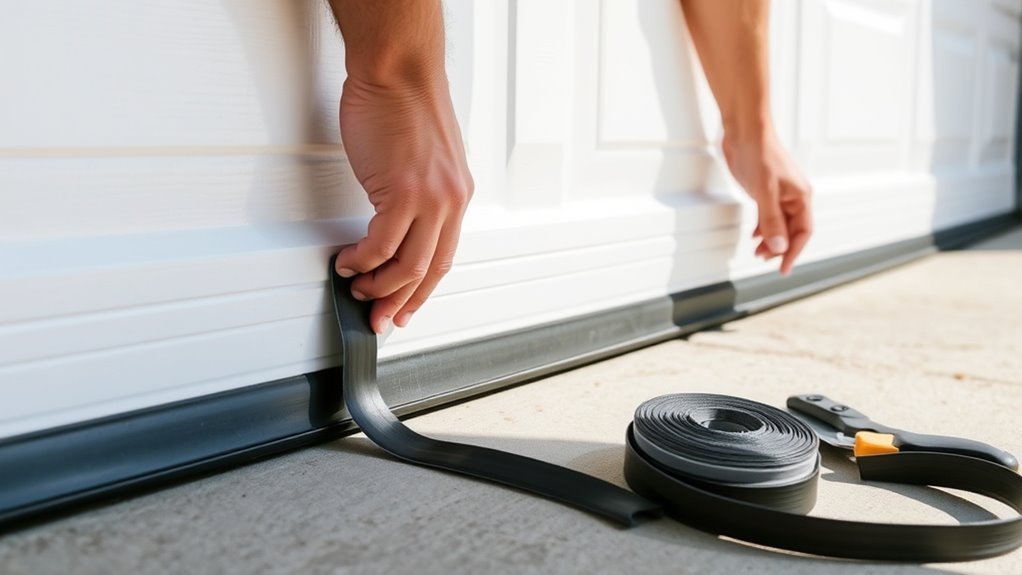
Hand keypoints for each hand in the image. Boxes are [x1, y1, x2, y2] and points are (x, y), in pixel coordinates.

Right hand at [334, 73, 472, 333]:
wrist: (398, 71)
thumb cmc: (404, 104)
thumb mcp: (425, 159)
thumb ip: (420, 194)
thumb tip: (397, 225)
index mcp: (456, 195)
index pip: (443, 258)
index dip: (421, 291)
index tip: (404, 309)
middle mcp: (450, 201)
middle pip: (428, 270)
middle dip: (399, 301)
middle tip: (378, 317)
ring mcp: (430, 198)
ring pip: (407, 265)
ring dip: (378, 284)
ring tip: (357, 286)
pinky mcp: (405, 192)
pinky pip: (382, 244)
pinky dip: (363, 260)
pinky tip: (349, 261)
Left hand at [722, 127, 812, 274]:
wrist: (745, 131)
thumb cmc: (759, 155)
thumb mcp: (764, 192)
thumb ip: (771, 221)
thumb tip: (778, 248)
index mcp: (801, 197)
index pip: (803, 232)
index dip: (793, 252)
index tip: (782, 269)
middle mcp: (794, 197)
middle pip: (791, 231)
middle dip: (778, 248)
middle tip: (762, 260)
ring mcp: (779, 194)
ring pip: (779, 224)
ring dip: (769, 240)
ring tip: (756, 253)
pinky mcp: (766, 190)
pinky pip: (769, 216)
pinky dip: (762, 227)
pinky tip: (754, 235)